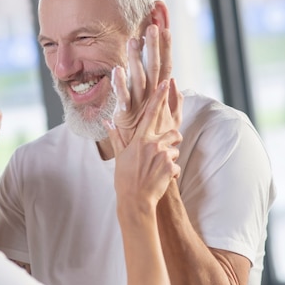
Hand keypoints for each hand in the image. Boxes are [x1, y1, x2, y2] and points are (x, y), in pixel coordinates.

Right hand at [107, 80, 182, 207]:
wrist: (135, 200)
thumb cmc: (125, 178)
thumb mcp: (119, 156)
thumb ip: (116, 136)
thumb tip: (107, 121)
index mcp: (140, 139)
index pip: (151, 113)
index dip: (159, 97)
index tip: (164, 84)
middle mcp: (153, 144)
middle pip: (174, 132)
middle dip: (173, 140)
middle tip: (162, 153)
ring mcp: (164, 155)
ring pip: (176, 150)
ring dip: (171, 158)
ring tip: (157, 169)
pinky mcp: (172, 167)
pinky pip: (177, 166)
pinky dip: (171, 173)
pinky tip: (160, 179)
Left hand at [112, 24, 181, 146]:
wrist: (150, 165)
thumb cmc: (159, 141)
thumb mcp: (170, 120)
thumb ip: (174, 100)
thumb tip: (174, 81)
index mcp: (160, 96)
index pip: (165, 66)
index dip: (165, 47)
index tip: (165, 27)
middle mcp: (153, 98)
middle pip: (156, 67)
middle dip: (155, 46)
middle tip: (154, 26)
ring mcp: (141, 107)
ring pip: (139, 78)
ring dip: (136, 58)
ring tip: (133, 40)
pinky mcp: (127, 117)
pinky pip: (124, 98)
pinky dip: (121, 85)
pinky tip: (118, 70)